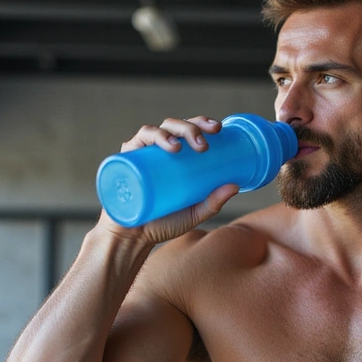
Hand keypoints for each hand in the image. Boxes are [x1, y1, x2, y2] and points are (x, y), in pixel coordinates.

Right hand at [97, 116, 239, 243]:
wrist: (135, 239)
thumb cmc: (164, 223)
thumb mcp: (194, 213)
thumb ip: (213, 202)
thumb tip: (235, 186)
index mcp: (174, 156)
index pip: (188, 130)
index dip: (202, 123)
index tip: (218, 129)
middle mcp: (157, 151)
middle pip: (174, 126)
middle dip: (191, 128)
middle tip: (204, 145)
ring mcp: (141, 155)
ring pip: (155, 131)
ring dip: (170, 133)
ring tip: (181, 148)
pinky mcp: (125, 163)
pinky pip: (134, 143)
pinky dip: (148, 139)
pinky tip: (162, 146)